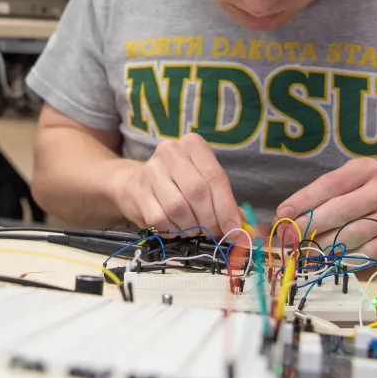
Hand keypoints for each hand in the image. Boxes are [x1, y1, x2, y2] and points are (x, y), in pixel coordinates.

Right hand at [112, 133, 238, 237]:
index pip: (215, 177)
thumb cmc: (178, 182)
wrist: (136, 184)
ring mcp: (151, 171)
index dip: (226, 208)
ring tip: (194, 229)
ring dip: (191, 226)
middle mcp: (171, 152)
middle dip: (210, 219)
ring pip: (178, 207)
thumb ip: (224, 201)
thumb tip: (241, 228)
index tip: (234, 230)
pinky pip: (161, 218)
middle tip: (213, 233)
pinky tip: (176, 227)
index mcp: (193, 145)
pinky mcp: (138, 191)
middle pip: (197, 192)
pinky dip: (173, 230)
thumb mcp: (204, 182)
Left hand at [274, 158, 376, 261]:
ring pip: (349, 235)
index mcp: (366, 169)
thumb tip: (282, 219)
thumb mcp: (338, 188)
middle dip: (309, 225)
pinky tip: (328, 258)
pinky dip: (340, 258)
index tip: (282, 214)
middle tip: (288, 236)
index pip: (329, 185)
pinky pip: (361, 254)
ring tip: (304, 249)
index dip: (303, 201)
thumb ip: (312, 199)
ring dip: (321, 245)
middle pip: (339, 210)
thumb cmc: (356, 198)